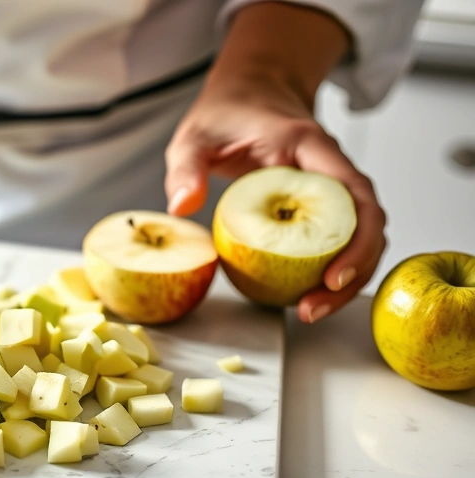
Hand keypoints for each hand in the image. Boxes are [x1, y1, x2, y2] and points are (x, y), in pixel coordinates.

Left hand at [164, 4, 386, 323]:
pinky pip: (337, 238)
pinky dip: (328, 267)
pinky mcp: (319, 203)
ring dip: (345, 277)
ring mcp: (330, 187)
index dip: (355, 239)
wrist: (248, 94)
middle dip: (353, 272)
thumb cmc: (224, 114)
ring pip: (359, 236)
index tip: (333, 276)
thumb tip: (183, 207)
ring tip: (309, 309)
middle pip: (368, 224)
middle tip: (314, 308)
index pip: (354, 194)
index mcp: (310, 146)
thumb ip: (186, 168)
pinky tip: (302, 293)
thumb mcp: (194, 137)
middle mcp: (331, 167)